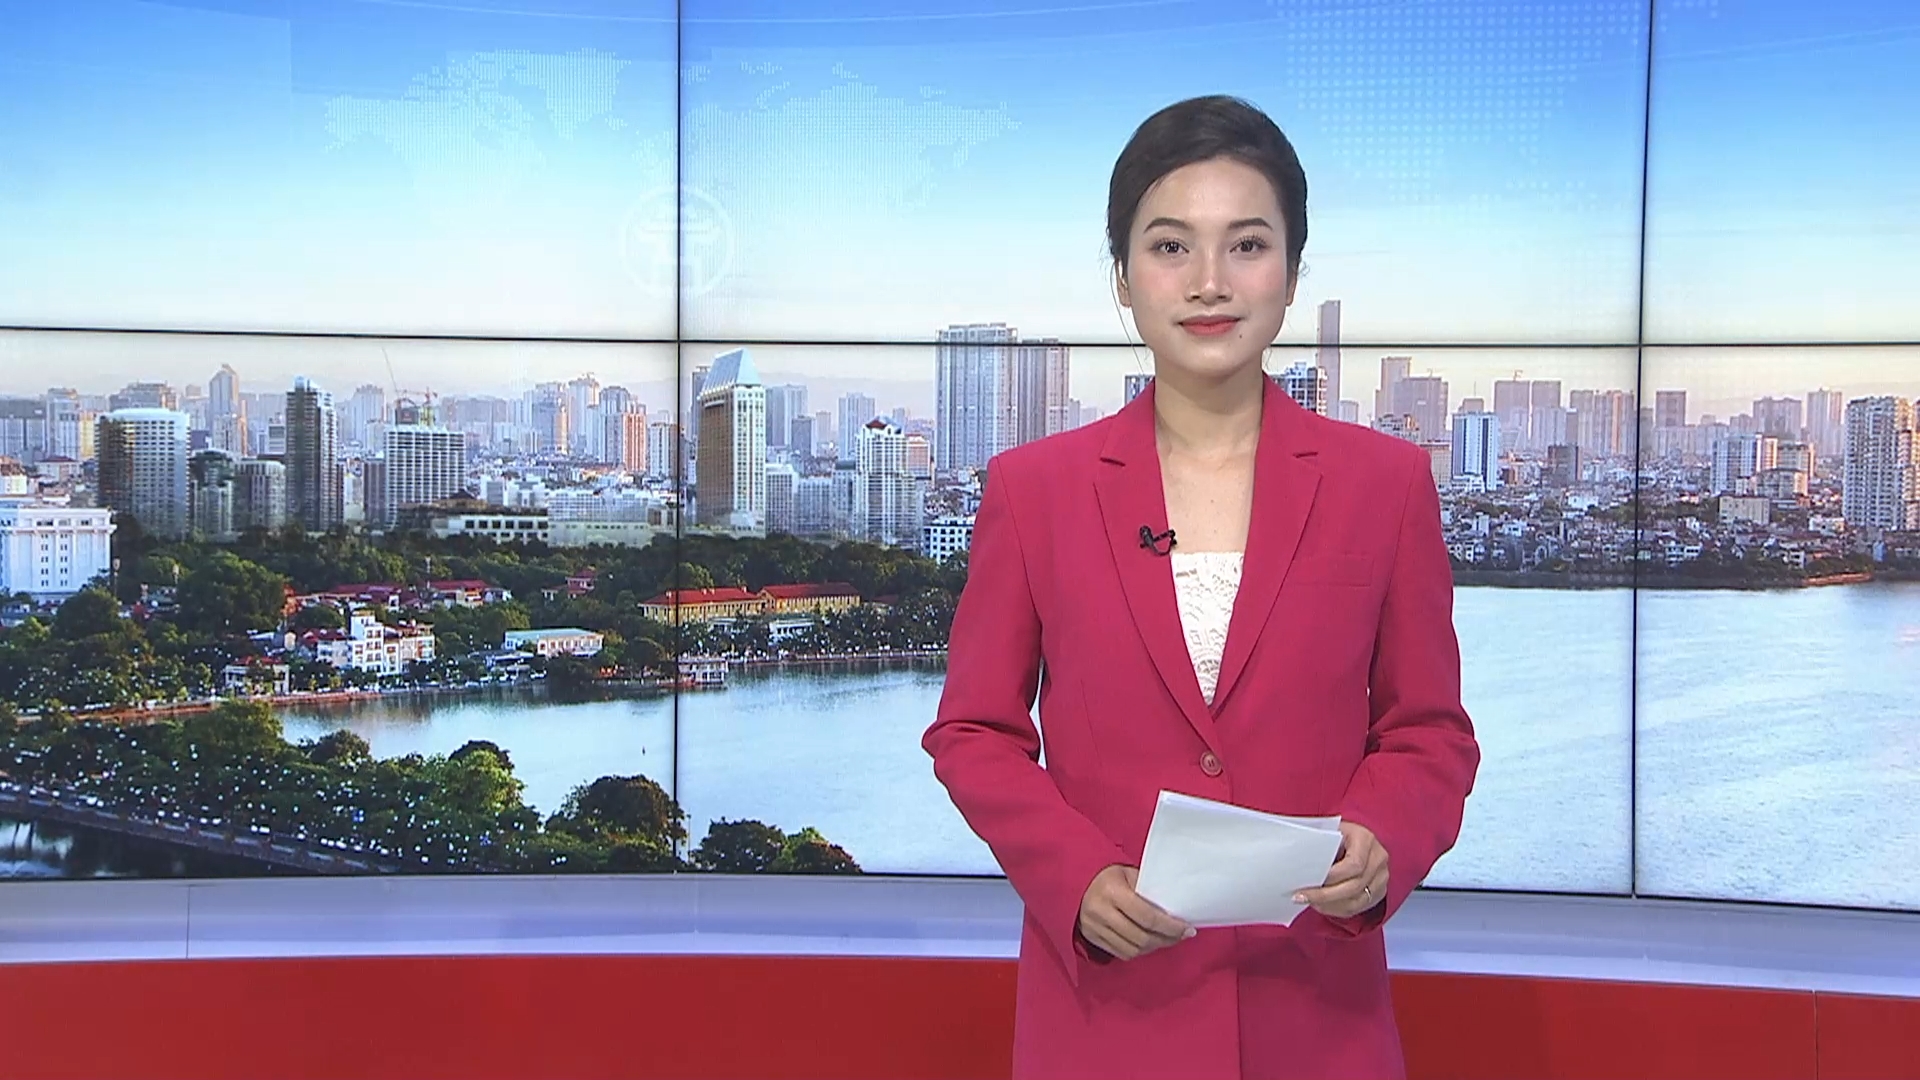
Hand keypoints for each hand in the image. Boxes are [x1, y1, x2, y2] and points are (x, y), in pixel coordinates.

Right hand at [1077, 864, 1193, 959]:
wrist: (1072, 879)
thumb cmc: (1106, 874)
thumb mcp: (1127, 874)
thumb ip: (1148, 890)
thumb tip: (1174, 909)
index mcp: (1112, 891)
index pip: (1148, 917)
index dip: (1171, 927)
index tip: (1187, 929)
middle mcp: (1101, 912)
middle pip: (1142, 938)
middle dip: (1166, 939)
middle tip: (1181, 936)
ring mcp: (1093, 928)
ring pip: (1132, 950)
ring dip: (1154, 948)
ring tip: (1166, 939)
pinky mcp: (1091, 938)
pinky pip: (1121, 953)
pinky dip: (1138, 951)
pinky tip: (1148, 943)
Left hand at [1295, 822, 1389, 918]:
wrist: (1356, 839)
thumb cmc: (1338, 834)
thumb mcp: (1329, 831)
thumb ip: (1318, 844)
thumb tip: (1295, 861)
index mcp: (1366, 839)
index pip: (1354, 864)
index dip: (1332, 876)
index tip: (1309, 881)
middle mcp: (1378, 858)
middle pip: (1355, 886)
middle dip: (1325, 895)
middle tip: (1301, 897)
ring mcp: (1381, 877)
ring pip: (1357, 901)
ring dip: (1330, 905)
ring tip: (1309, 902)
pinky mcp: (1379, 891)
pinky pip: (1358, 908)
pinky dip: (1337, 909)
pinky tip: (1321, 905)